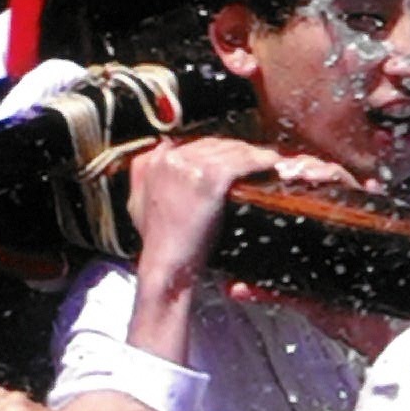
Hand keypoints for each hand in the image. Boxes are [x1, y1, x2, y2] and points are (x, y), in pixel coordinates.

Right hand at [128, 138, 352, 289]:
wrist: (166, 266)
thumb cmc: (159, 244)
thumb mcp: (138, 206)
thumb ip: (144, 177)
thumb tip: (159, 153)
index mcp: (151, 162)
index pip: (192, 145)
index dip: (215, 150)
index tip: (231, 156)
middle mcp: (168, 158)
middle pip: (213, 144)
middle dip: (236, 151)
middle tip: (255, 159)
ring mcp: (189, 166)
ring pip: (230, 150)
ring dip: (252, 154)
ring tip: (269, 160)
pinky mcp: (209, 178)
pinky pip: (241, 162)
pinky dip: (259, 161)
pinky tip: (271, 164)